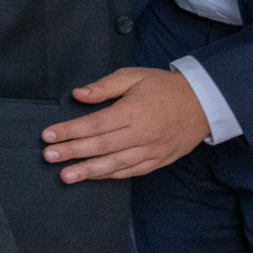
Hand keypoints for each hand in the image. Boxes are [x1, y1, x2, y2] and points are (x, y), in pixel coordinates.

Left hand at [42, 67, 210, 182]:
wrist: (204, 103)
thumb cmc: (164, 87)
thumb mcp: (134, 76)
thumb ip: (104, 86)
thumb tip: (78, 94)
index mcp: (133, 111)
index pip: (94, 124)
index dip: (69, 131)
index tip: (48, 135)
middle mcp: (141, 134)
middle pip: (100, 146)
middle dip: (72, 152)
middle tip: (48, 157)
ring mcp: (152, 151)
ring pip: (115, 164)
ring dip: (88, 171)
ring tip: (66, 176)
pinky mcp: (159, 161)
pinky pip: (131, 171)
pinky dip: (111, 175)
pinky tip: (93, 176)